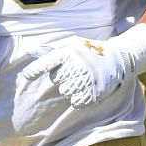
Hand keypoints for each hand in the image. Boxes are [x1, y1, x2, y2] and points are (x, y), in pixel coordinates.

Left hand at [23, 23, 145, 108]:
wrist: (118, 58)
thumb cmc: (90, 50)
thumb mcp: (72, 43)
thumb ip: (51, 48)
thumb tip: (29, 50)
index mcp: (68, 52)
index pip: (46, 62)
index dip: (35, 70)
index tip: (26, 76)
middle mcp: (76, 65)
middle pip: (55, 79)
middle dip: (63, 76)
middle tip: (77, 69)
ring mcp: (85, 80)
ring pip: (65, 91)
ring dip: (71, 87)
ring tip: (83, 78)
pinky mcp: (93, 93)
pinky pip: (75, 102)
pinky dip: (79, 98)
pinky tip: (87, 88)